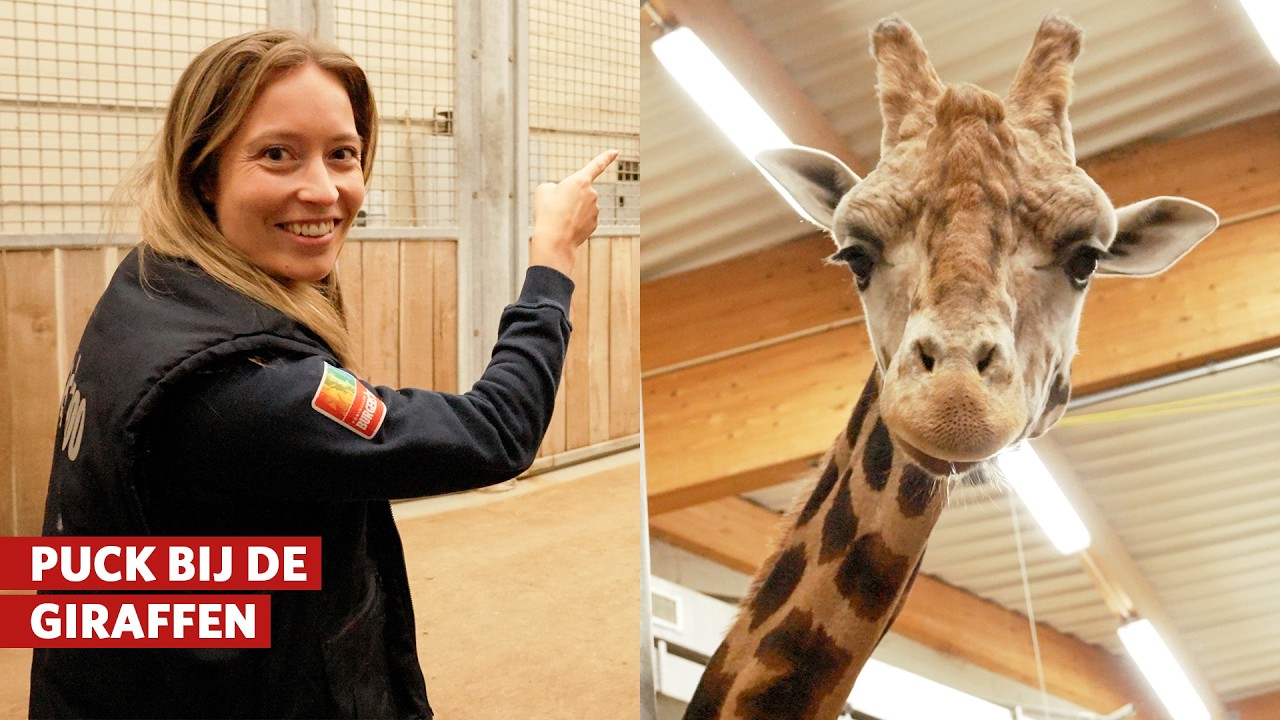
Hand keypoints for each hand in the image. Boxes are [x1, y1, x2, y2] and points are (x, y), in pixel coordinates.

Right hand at [530, 149, 618, 275]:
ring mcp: (595, 210)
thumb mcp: (543, 191)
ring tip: (560, 219)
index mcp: (580, 181)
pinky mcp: (595, 223)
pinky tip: (567, 227)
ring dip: (571, 210)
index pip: (596, 165)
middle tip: (556, 208)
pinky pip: (584, 218)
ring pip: (581, 206)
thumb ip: (553, 187)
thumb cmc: (548, 213)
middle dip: (569, 197)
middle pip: (579, 191)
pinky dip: (575, 221)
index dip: (606, 157)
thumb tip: (560, 194)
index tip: (616, 152)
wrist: (555, 240)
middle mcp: (592, 194)